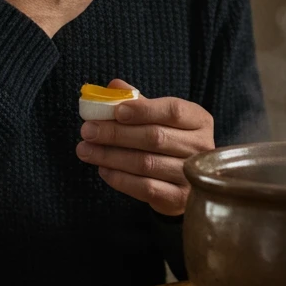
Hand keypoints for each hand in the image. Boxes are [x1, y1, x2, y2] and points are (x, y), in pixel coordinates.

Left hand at [75, 79, 213, 216]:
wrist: (185, 182)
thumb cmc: (169, 140)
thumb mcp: (159, 116)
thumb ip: (139, 101)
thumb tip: (113, 86)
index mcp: (198, 119)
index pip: (172, 110)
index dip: (143, 110)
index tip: (116, 111)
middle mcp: (200, 147)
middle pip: (154, 137)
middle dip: (116, 133)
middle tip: (88, 131)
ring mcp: (190, 175)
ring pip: (146, 163)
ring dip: (110, 156)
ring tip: (85, 150)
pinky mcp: (179, 199)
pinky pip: (145, 188)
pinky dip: (120, 178)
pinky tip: (103, 169)